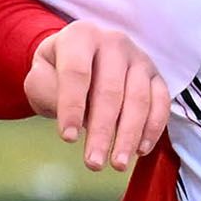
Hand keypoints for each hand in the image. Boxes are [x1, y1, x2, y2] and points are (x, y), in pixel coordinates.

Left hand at [25, 21, 169, 170]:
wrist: (81, 59)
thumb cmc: (57, 72)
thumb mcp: (39, 77)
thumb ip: (48, 92)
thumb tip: (72, 118)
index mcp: (81, 36)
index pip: (77, 72)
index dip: (72, 107)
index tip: (68, 139)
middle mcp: (113, 42)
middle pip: (110, 90)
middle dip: (102, 131)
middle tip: (93, 163)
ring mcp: (138, 58)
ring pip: (138, 98)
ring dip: (128, 135)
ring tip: (117, 164)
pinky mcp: (155, 75)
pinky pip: (161, 102)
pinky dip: (153, 128)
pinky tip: (140, 151)